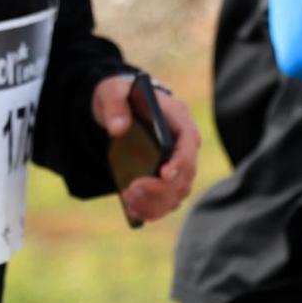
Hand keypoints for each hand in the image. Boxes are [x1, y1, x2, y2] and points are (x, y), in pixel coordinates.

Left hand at [93, 74, 201, 222]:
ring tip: (129, 200)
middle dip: (160, 188)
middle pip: (186, 174)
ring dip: (155, 203)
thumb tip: (118, 128)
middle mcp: (184, 144)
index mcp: (178, 118)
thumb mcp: (112, 92)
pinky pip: (167, 201)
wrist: (121, 108)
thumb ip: (115, 105)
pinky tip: (133, 210)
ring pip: (178, 192)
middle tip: (131, 190)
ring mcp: (178, 163)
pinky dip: (153, 210)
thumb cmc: (122, 96)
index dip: (180, 161)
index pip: (189, 142)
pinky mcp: (167, 179)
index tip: (163, 175)